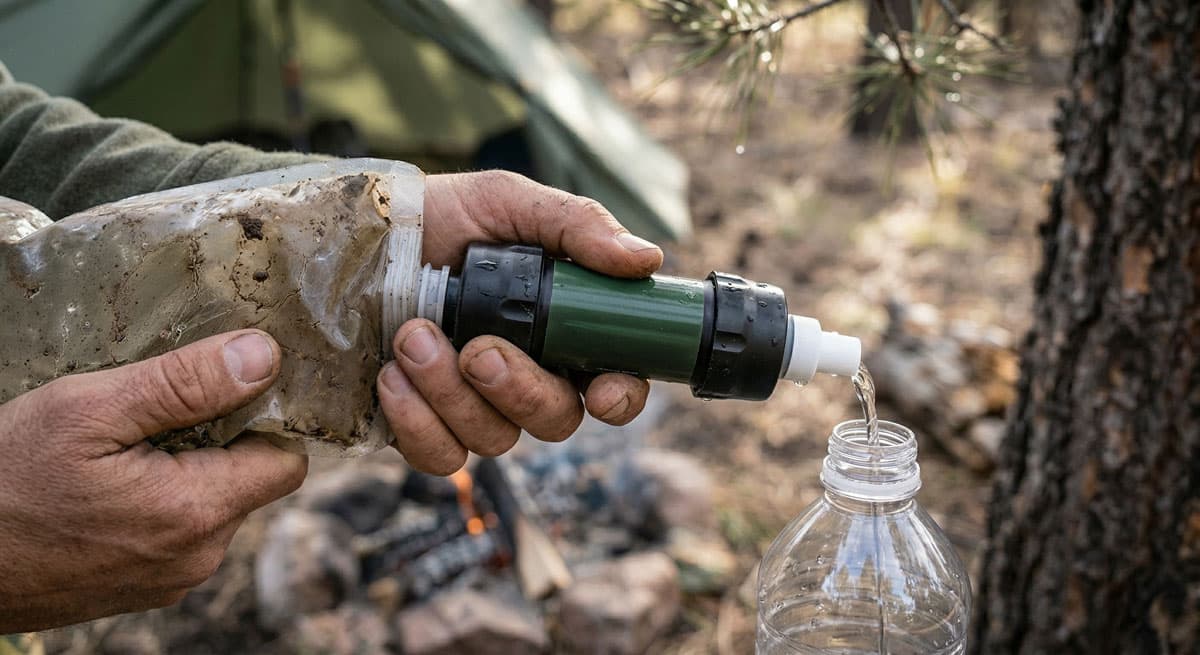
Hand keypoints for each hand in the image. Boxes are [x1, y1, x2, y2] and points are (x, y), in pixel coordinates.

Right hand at [0, 330, 306, 631]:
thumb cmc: (2, 483)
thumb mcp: (90, 410)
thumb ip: (185, 384)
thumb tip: (264, 357)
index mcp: (196, 513)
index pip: (287, 461)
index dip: (265, 418)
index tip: (224, 389)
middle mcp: (197, 558)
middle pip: (250, 481)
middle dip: (218, 440)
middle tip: (153, 414)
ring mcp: (169, 580)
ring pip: (213, 505)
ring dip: (185, 469)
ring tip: (122, 450)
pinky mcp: (142, 589)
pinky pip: (178, 532)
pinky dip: (158, 501)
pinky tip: (109, 483)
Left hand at [378, 171, 663, 473]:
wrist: (354, 236)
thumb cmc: (440, 216)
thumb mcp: (508, 202)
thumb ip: (577, 225)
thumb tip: (645, 259)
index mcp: (560, 330)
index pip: (614, 383)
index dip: (620, 396)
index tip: (604, 391)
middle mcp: (525, 376)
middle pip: (555, 420)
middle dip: (519, 389)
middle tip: (478, 349)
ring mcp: (474, 407)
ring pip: (495, 439)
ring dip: (452, 393)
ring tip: (412, 336)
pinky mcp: (423, 428)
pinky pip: (441, 456)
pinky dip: (417, 423)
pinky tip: (390, 376)